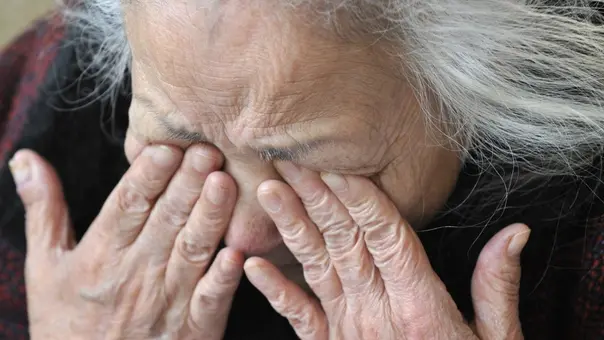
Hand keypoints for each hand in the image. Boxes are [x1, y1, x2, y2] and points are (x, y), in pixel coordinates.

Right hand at [10, 145, 241, 339]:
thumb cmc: (67, 323)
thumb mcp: (45, 268)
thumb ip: (43, 211)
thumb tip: (26, 159)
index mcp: (100, 256)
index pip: (126, 206)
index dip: (146, 177)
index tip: (165, 147)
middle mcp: (135, 274)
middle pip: (165, 220)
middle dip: (187, 184)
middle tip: (208, 150)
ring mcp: (166, 301)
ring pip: (191, 250)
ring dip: (210, 217)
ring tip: (225, 183)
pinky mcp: (193, 327)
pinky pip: (209, 300)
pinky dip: (223, 279)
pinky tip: (237, 253)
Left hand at [245, 163, 527, 339]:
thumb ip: (496, 285)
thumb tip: (515, 232)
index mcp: (419, 305)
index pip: (385, 237)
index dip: (360, 199)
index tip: (337, 163)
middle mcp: (377, 312)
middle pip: (344, 243)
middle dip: (316, 197)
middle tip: (289, 158)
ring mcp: (349, 331)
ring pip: (316, 268)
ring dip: (291, 228)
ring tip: (268, 192)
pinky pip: (299, 318)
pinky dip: (275, 291)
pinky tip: (252, 266)